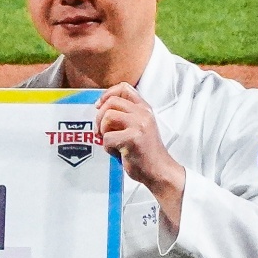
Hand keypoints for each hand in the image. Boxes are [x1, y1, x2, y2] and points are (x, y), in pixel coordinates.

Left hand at [96, 83, 185, 228]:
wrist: (159, 170)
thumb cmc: (144, 152)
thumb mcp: (139, 126)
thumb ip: (125, 116)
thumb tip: (99, 109)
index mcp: (144, 108)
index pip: (124, 88)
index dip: (107, 95)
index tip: (99, 107)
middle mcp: (143, 113)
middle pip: (111, 102)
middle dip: (99, 117)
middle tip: (100, 132)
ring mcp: (139, 125)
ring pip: (107, 117)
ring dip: (103, 132)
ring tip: (111, 143)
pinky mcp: (132, 139)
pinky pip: (107, 138)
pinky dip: (108, 148)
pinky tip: (118, 153)